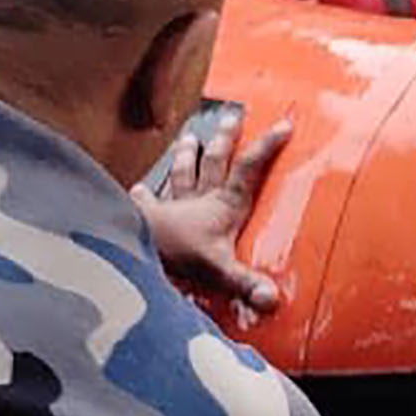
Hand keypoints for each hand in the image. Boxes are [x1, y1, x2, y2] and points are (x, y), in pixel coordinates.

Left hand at [134, 114, 291, 316]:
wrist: (133, 252)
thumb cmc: (177, 257)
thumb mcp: (220, 271)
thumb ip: (246, 284)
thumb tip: (271, 299)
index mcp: (223, 206)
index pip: (249, 169)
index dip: (266, 146)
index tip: (282, 125)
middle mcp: (199, 200)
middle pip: (215, 161)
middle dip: (225, 138)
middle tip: (234, 116)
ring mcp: (173, 206)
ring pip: (184, 173)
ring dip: (187, 155)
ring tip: (189, 138)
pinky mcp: (149, 217)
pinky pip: (147, 203)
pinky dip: (142, 196)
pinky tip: (137, 189)